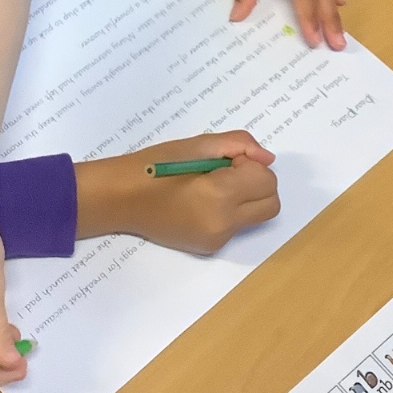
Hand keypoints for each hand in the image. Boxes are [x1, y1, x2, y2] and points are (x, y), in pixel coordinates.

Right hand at [76, 131, 279, 253]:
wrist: (121, 200)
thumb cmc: (154, 166)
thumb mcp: (197, 144)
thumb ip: (238, 145)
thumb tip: (267, 159)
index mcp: (219, 195)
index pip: (266, 180)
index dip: (248, 164)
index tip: (223, 161)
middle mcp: (223, 224)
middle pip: (270, 203)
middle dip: (256, 183)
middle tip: (224, 172)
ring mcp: (217, 240)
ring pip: (257, 215)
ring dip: (246, 197)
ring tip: (210, 186)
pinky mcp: (210, 248)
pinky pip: (237, 226)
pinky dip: (230, 211)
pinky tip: (201, 202)